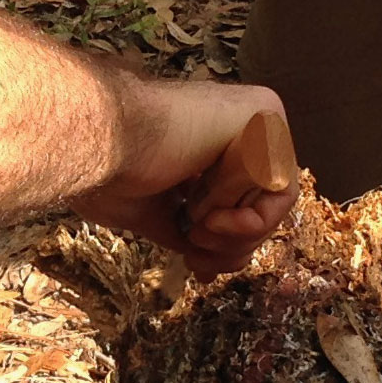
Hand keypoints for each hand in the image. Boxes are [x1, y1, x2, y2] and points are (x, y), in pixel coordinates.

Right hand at [76, 76, 298, 274]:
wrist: (99, 143)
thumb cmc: (110, 172)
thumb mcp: (154, 214)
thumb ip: (187, 230)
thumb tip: (212, 264)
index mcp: (206, 143)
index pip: (238, 202)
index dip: (224, 244)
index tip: (199, 269)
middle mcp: (233, 126)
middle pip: (260, 204)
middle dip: (230, 247)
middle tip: (196, 258)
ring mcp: (252, 116)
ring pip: (274, 202)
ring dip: (235, 235)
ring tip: (195, 230)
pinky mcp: (265, 112)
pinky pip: (282, 186)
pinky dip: (251, 219)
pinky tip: (210, 217)